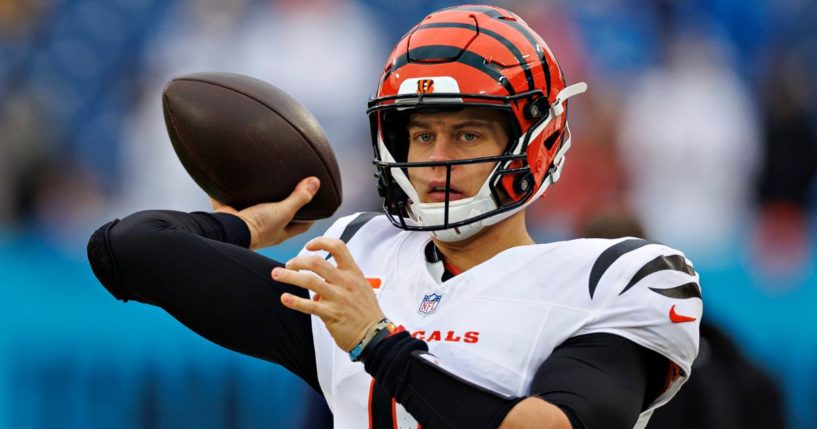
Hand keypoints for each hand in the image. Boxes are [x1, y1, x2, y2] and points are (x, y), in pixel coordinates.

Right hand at [210, 177, 318, 249]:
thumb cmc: (256, 227)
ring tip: (272, 181)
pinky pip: (240, 200)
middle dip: (288, 204)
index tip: (318, 204)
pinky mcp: (235, 212)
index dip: (312, 215)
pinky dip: (241, 191)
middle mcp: (267, 228)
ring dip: (265, 197)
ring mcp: (250, 220)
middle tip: (295, 188)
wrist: (227, 229)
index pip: (302, 225)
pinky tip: (245, 178)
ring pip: (261, 207)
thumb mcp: (283, 212)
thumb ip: (299, 198)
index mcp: (280, 231)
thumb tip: (315, 183)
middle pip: (282, 215)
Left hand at [272, 237, 385, 351]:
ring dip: (289, 276)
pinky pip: (308, 305)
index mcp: (353, 273)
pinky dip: (294, 301)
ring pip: (308, 280)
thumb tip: (320, 285)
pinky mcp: (330, 314)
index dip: (321, 242)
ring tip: (277, 274)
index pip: (338, 247)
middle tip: (288, 264)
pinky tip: (285, 298)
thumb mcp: (361, 288)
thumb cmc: (367, 312)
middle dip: (297, 261)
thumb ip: (342, 281)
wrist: (374, 335)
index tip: (308, 246)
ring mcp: (337, 297)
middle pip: (316, 262)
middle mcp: (345, 282)